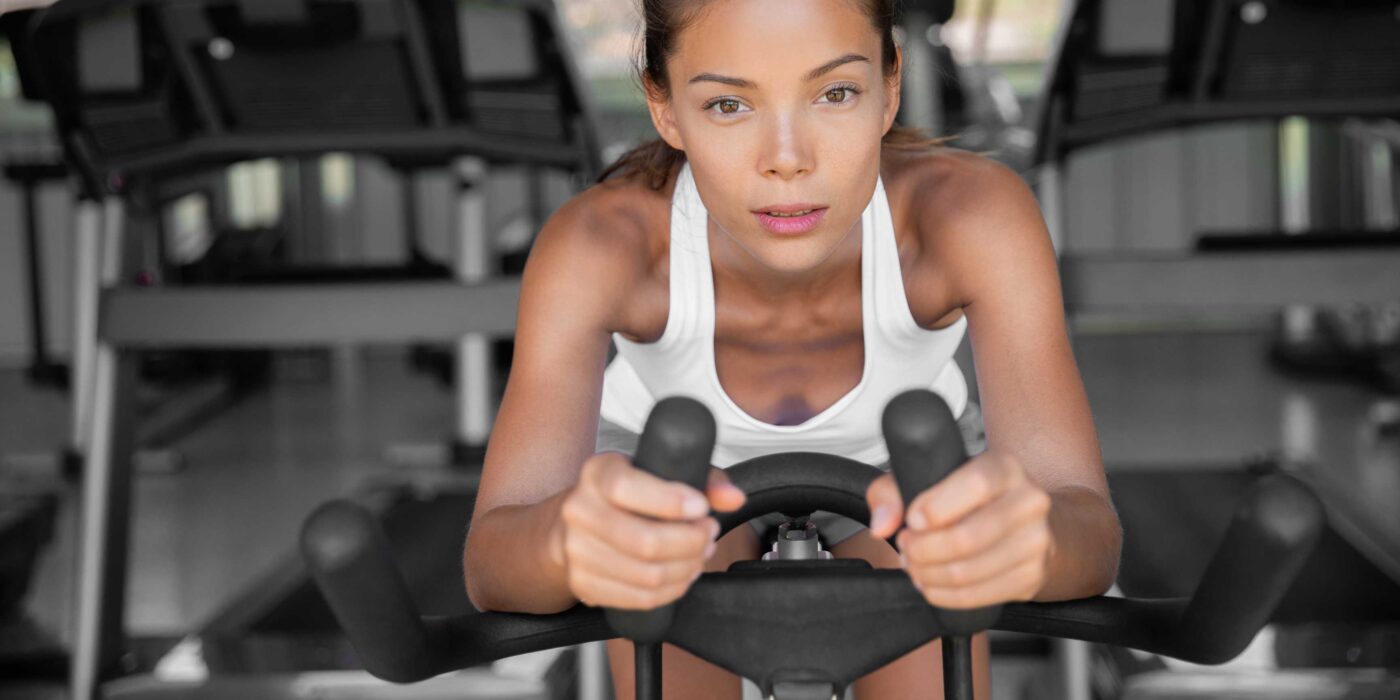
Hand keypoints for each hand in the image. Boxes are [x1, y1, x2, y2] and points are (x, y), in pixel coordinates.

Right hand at [555, 452, 745, 609]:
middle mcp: (580, 510)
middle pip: (644, 541)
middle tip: (708, 534)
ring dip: (686, 568)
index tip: (701, 508)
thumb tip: (732, 497)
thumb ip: (702, 479)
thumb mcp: (660, 473)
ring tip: (699, 554)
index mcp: (598, 474)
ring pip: (647, 575)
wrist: (578, 523)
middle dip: (690, 542)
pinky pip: (639, 598)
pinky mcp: (583, 583)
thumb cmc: (627, 495)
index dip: (670, 502)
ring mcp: (577, 551)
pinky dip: (671, 590)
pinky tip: (682, 575)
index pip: (626, 488)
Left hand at [866, 450, 1052, 608]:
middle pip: (968, 537)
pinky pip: (981, 595)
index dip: (937, 507)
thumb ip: (892, 492)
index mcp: (1005, 468)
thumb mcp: (929, 480)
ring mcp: (1037, 541)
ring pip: (970, 571)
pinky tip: (932, 585)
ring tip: (915, 567)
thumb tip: (882, 524)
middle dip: (923, 550)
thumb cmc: (970, 499)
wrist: (1025, 523)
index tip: (913, 521)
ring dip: (930, 575)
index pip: (976, 485)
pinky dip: (946, 596)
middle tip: (906, 549)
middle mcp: (1029, 501)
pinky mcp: (1032, 576)